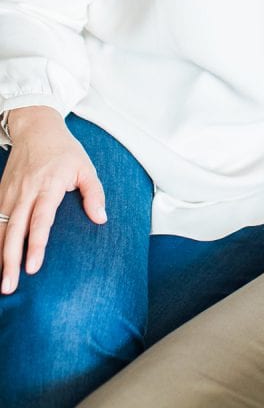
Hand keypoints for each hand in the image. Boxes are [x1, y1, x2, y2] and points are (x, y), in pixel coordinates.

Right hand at [0, 107, 106, 293]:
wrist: (36, 128)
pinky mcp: (0, 193)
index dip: (36, 244)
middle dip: (10, 259)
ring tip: (2, 283)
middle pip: (15, 229)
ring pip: (0, 228)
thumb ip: (94, 193)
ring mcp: (10, 193)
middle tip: (9, 286)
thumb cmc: (65, 151)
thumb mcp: (86, 167)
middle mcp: (26, 191)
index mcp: (49, 184)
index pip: (41, 219)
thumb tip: (101, 219)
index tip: (33, 267)